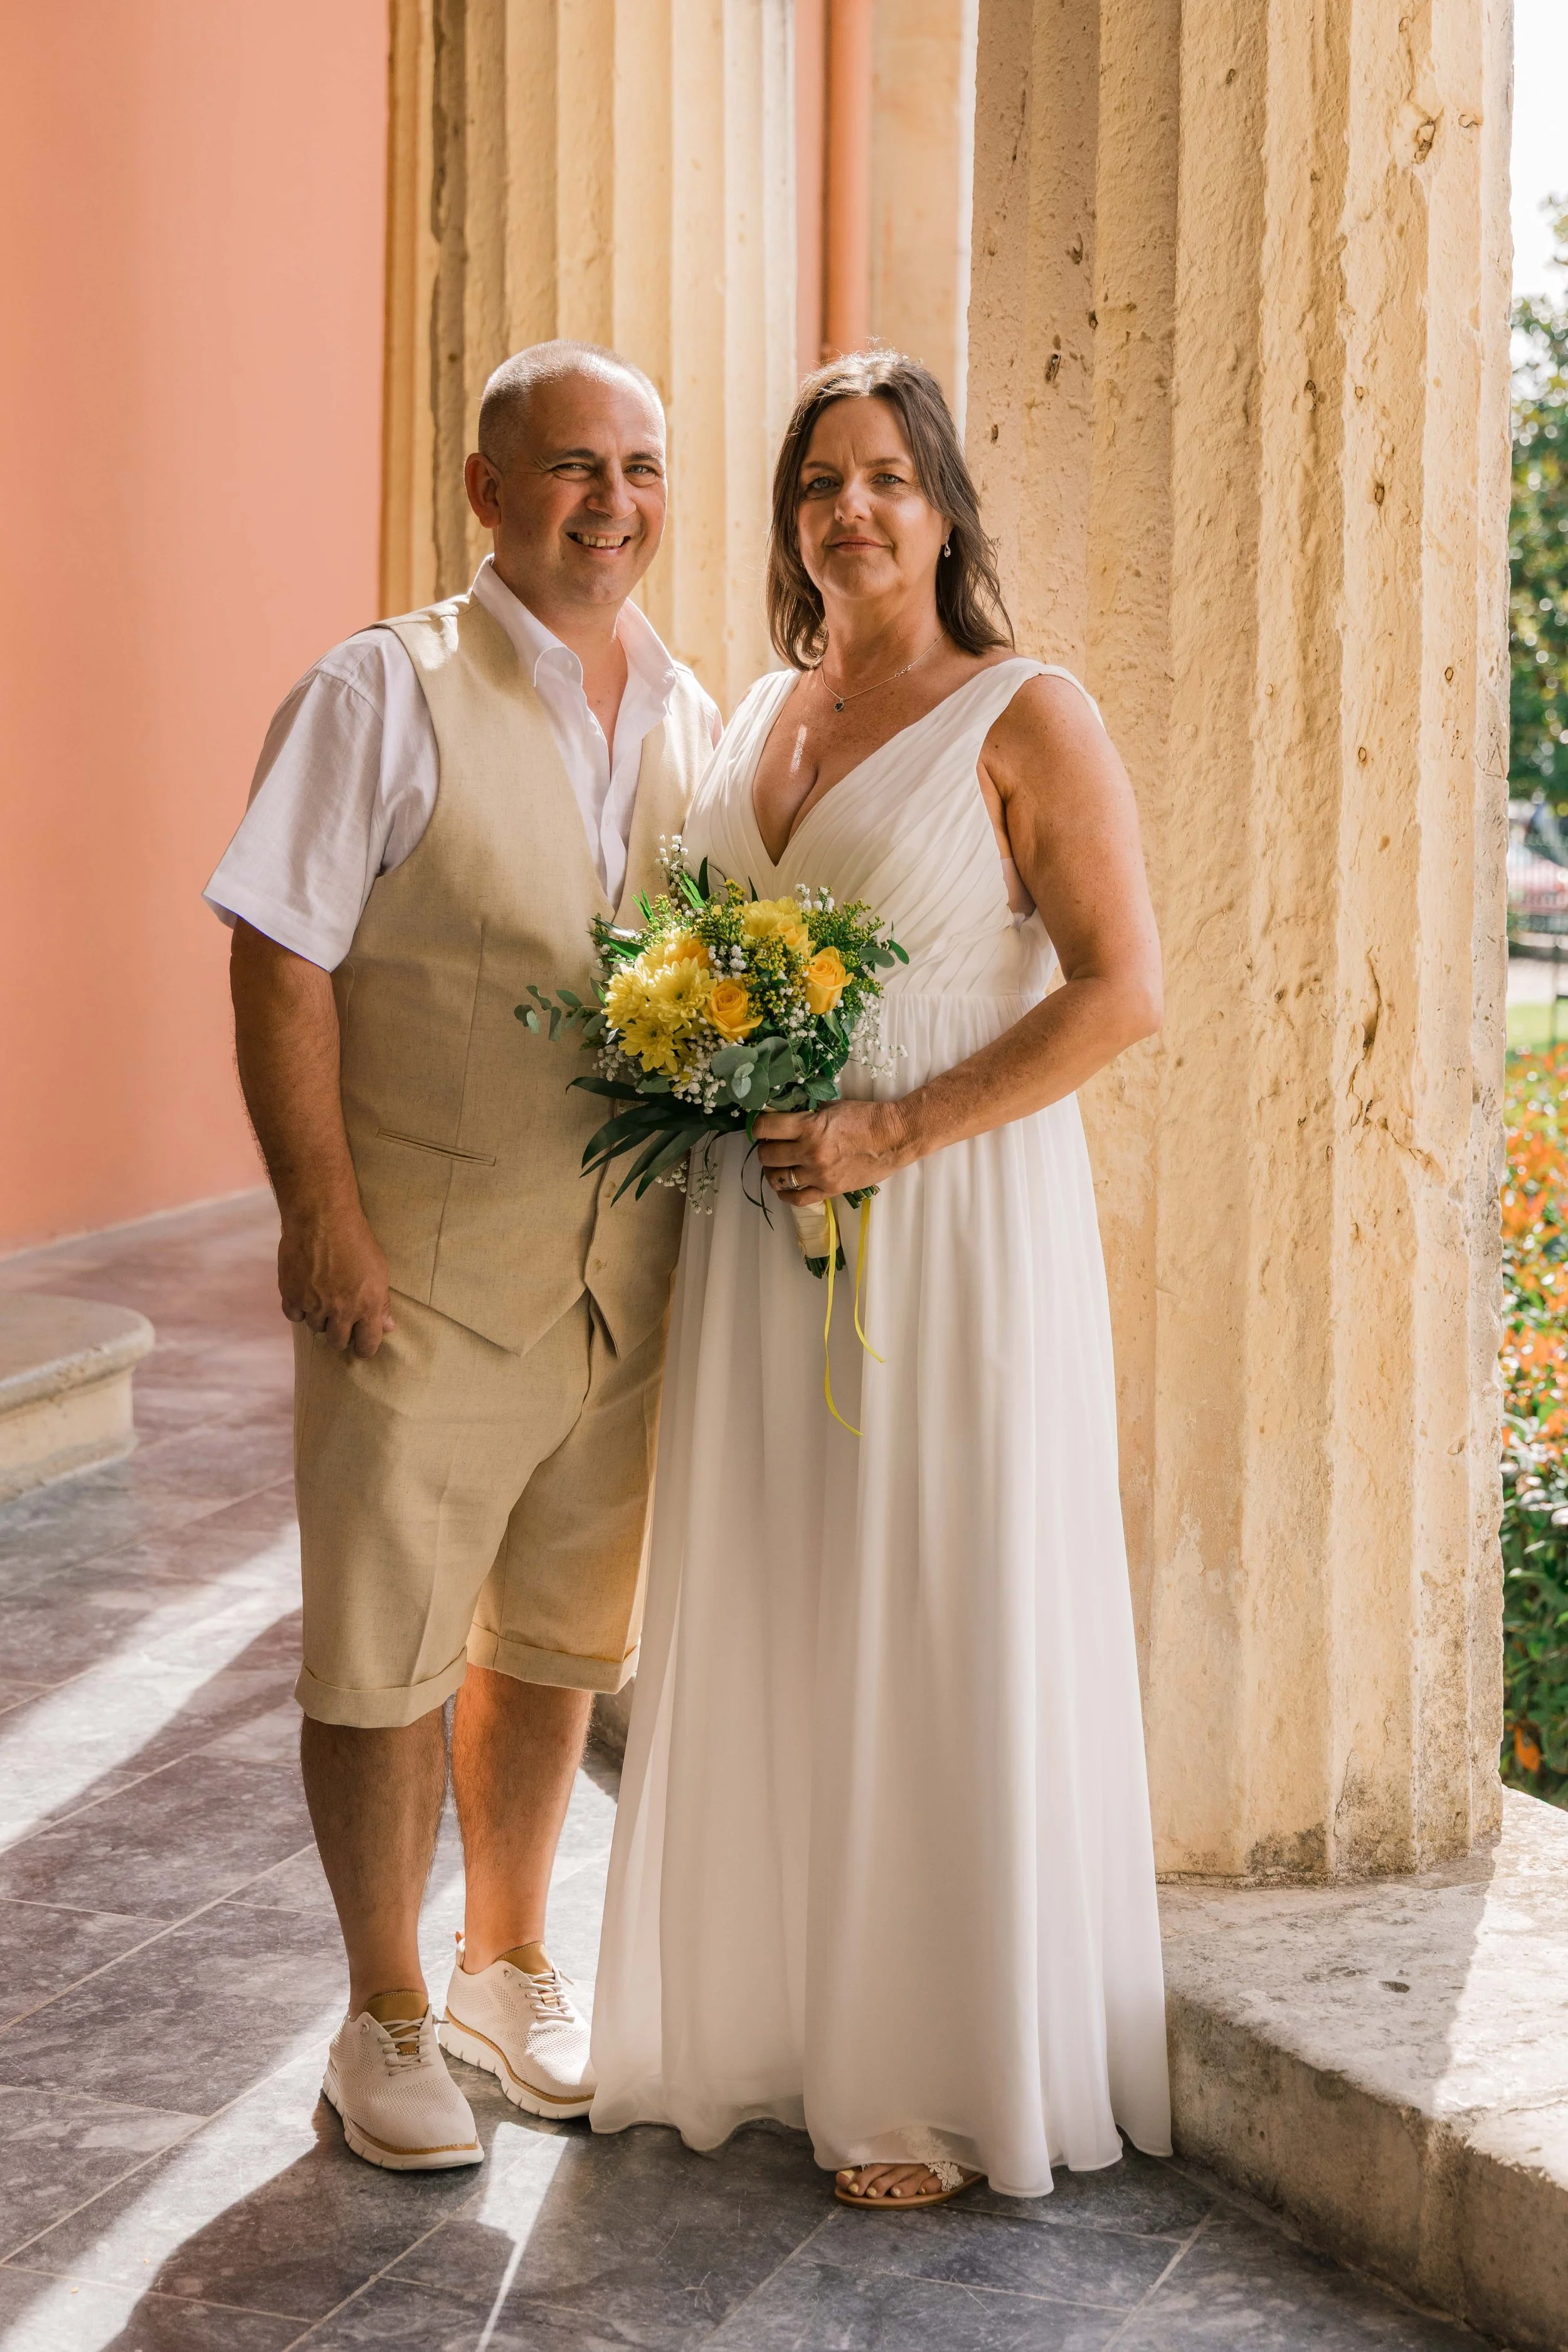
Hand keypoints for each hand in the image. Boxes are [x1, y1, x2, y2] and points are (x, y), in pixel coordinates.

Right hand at [278, 1205, 394, 1357]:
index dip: (365, 1348)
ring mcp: (314, 1305)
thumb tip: (388, 1327)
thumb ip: (382, 1302)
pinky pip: (294, 1316)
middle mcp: (340, 1310)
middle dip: (340, 1335)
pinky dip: (299, 1309)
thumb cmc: (356, 1240)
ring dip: (319, 1318)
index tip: (361, 1346)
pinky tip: (305, 1294)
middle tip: (340, 1321)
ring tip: (322, 1296)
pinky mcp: (292, 1295)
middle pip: (338, 1342)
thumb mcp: (379, 1270)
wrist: (322, 1218)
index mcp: (367, 1306)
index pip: (367, 1344)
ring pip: (315, 1328)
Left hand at [754, 1099, 912, 1206]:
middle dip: (765, 1148)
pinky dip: (786, 1193)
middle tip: (772, 1144)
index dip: (758, 1126)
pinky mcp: (830, 1190)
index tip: (762, 1126)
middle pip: (767, 1156)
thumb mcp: (832, 1107)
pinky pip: (797, 1199)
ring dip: (772, 1171)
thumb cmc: (866, 1117)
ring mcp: (819, 1175)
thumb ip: (806, 1114)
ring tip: (778, 1164)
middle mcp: (810, 1153)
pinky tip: (786, 1186)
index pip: (766, 1128)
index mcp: (810, 1127)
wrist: (895, 1137)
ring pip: (778, 1179)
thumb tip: (783, 1116)